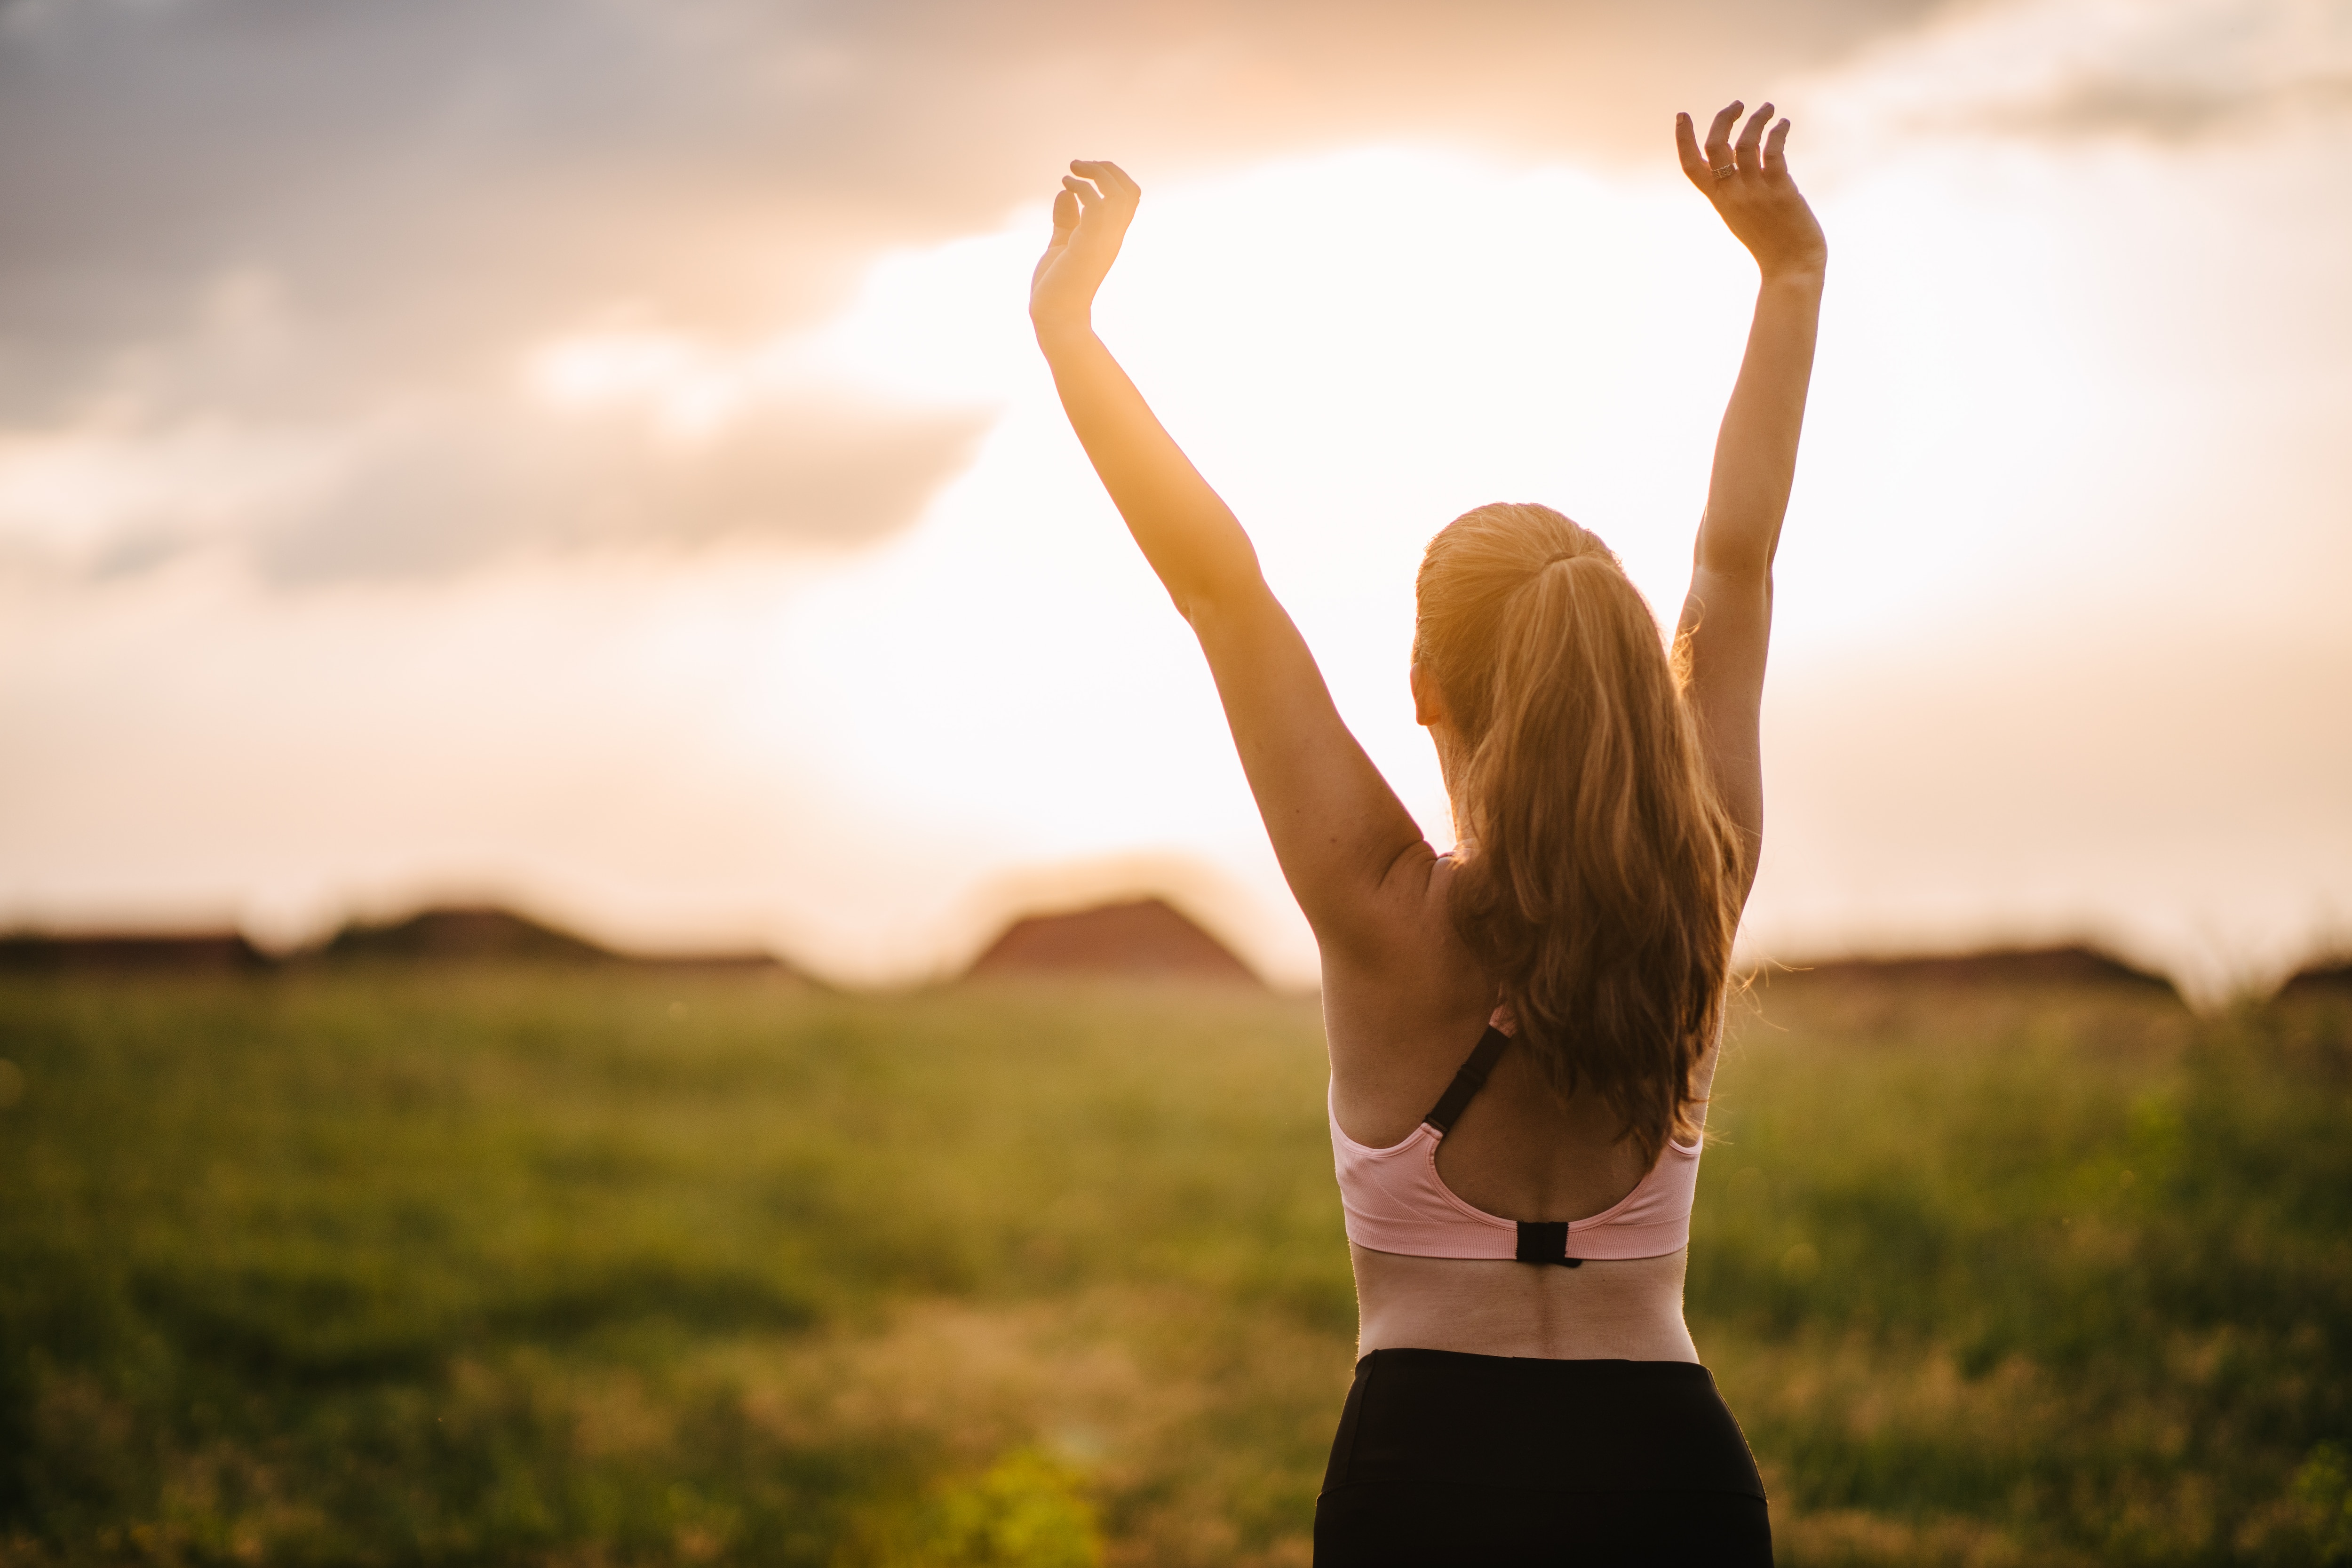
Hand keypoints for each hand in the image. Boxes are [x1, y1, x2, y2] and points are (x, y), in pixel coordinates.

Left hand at [1030, 160, 1140, 336]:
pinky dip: (1082, 187)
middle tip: (1077, 165)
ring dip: (1096, 172)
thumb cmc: (1057, 286)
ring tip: (1071, 171)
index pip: (1128, 197)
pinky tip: (1065, 187)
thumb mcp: (1062, 244)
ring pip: (1118, 192)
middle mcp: (1112, 236)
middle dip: (1105, 168)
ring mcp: (1104, 240)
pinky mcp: (1089, 243)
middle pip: (1128, 189)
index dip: (1112, 177)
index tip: (1084, 174)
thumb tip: (1064, 193)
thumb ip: (1066, 220)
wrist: (1055, 317)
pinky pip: (1097, 203)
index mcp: (1109, 236)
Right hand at [1676, 103, 1826, 281]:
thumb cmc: (1771, 243)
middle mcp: (1732, 194)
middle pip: (1716, 146)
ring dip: (1756, 119)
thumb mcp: (1743, 216)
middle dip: (1723, 119)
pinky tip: (1783, 124)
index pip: (1691, 166)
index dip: (1684, 139)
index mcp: (1719, 200)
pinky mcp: (1780, 189)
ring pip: (1746, 143)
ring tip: (1768, 108)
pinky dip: (1778, 132)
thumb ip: (1737, 191)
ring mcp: (1755, 191)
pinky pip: (1773, 150)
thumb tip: (1744, 162)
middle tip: (1737, 105)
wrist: (1791, 267)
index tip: (1683, 115)